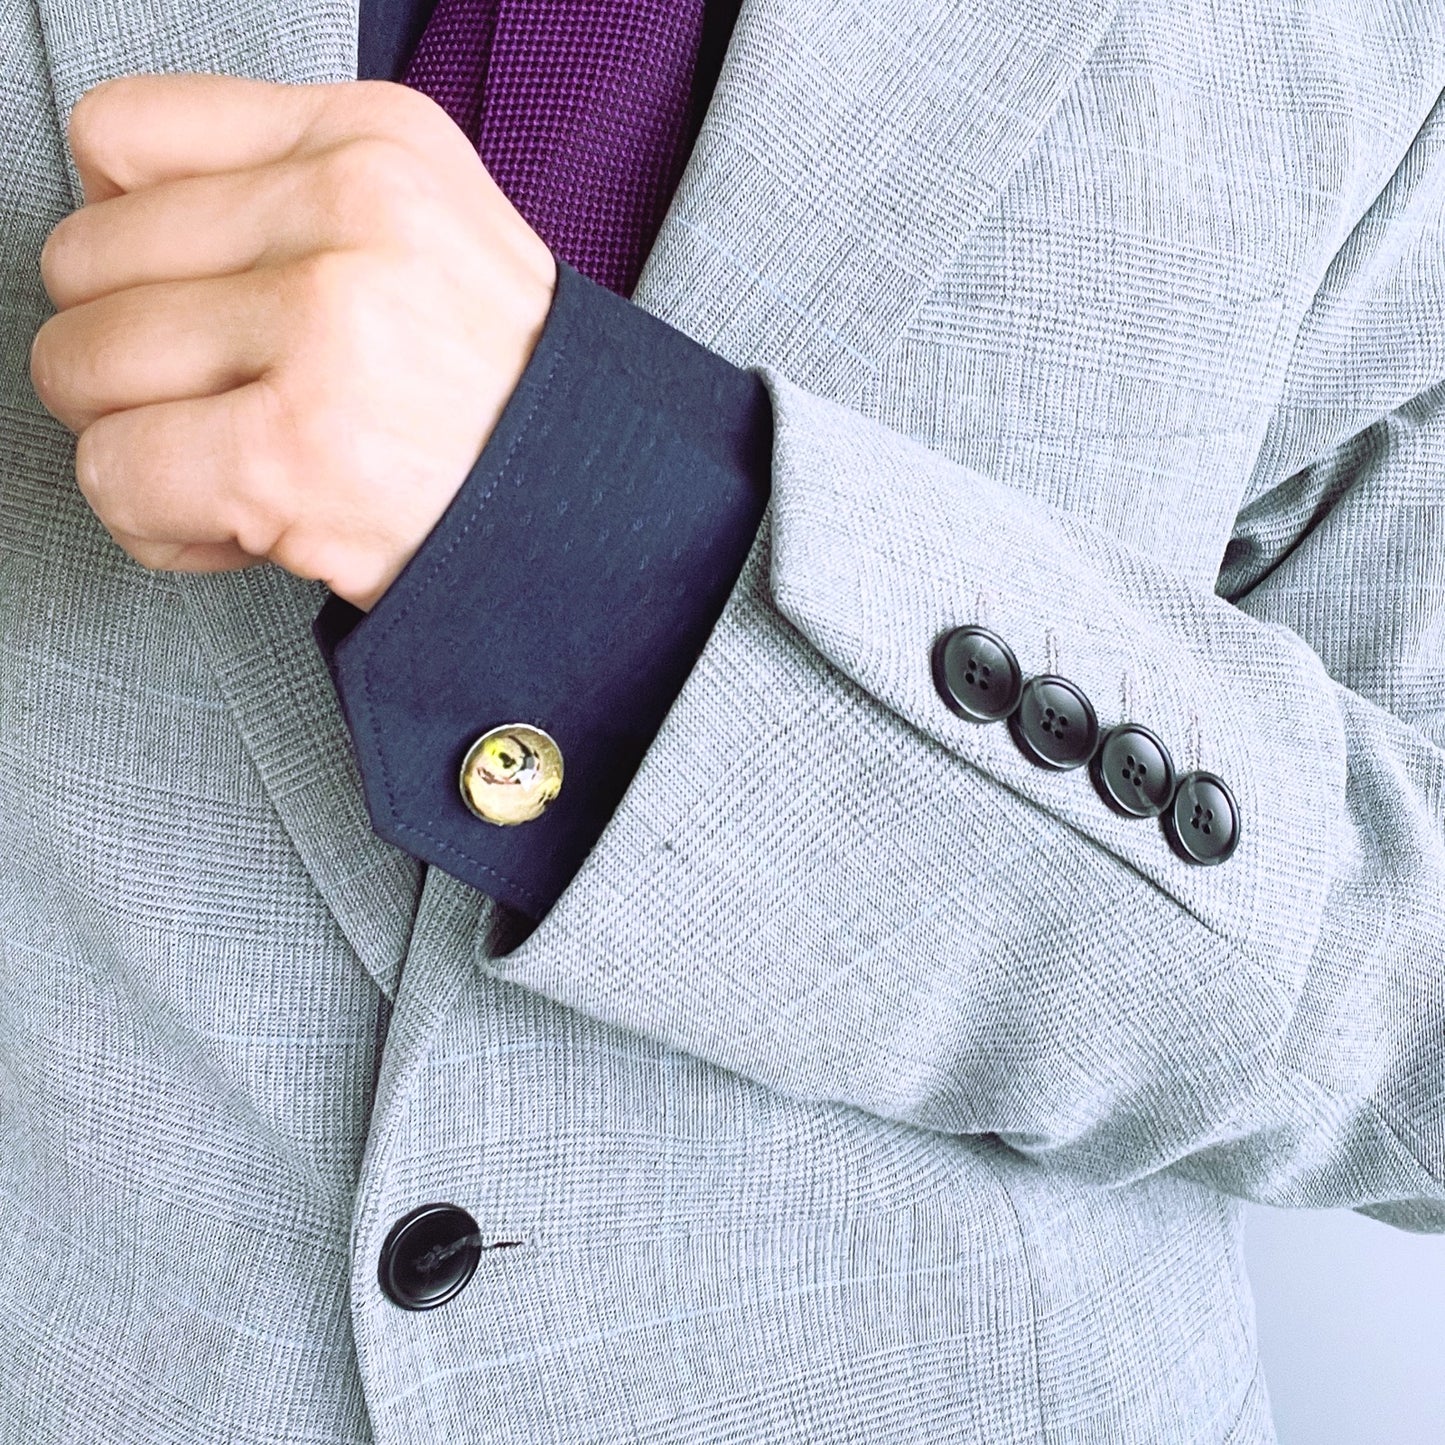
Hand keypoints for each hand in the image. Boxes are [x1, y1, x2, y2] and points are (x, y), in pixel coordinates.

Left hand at [29, 72, 556, 610]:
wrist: (607, 514)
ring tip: (239, 467)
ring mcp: (325, 330)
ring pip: (78, 370)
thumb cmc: (497, 395)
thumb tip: (105, 223)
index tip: (190, 305)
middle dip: (127, 359)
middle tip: (221, 408)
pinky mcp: (297, 451)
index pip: (120, 137)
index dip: (125, 238)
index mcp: (373, 141)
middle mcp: (351, 214)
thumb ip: (278, 193)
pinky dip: (159, 523)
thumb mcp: (423, 231)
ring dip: (140, 443)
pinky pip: (115, 474)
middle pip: (83, 263)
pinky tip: (241, 528)